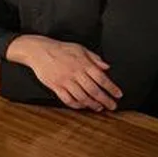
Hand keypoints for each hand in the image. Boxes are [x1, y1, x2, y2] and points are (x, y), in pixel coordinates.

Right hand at [8, 35, 122, 110]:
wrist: (39, 51)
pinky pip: (68, 100)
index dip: (111, 88)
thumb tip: (106, 67)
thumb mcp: (80, 48)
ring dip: (92, 104)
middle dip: (105, 100)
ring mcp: (65, 81)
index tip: (118, 94)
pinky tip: (82, 106)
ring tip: (99, 108)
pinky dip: (77, 105)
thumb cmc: (60, 49)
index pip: (101, 78)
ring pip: (82, 97)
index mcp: (83, 63)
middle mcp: (75, 73)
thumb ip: (94, 58)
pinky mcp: (56, 87)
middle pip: (94, 90)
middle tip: (112, 106)